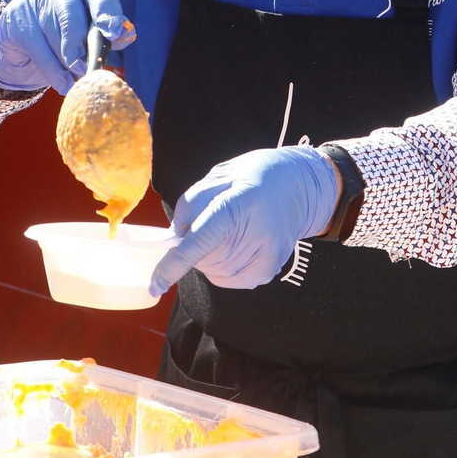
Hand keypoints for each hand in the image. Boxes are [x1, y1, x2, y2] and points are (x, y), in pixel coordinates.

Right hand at [0, 0, 135, 94]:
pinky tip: (63, 84)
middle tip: (87, 67)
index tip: (113, 32)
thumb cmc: (67, 36)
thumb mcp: (89, 32)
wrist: (23, 43)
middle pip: (69, 11)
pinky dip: (52, 71)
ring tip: (77, 78)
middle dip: (78, 42)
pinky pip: (36, 47)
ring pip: (52, 32)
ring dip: (66, 62)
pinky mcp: (14, 18)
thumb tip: (126, 34)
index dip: (106, 10)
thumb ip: (107, 33)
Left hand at [149, 146, 338, 296]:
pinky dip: (221, 268)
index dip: (175, 263)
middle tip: (209, 221)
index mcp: (239, 202)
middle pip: (205, 258)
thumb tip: (176, 236)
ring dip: (208, 257)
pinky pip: (230, 280)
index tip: (155, 283)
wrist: (301, 185)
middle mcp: (257, 231)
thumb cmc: (255, 175)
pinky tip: (233, 246)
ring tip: (227, 229)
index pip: (201, 240)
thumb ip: (193, 202)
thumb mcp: (220, 174)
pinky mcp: (270, 268)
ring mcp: (267, 254)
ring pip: (214, 271)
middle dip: (194, 246)